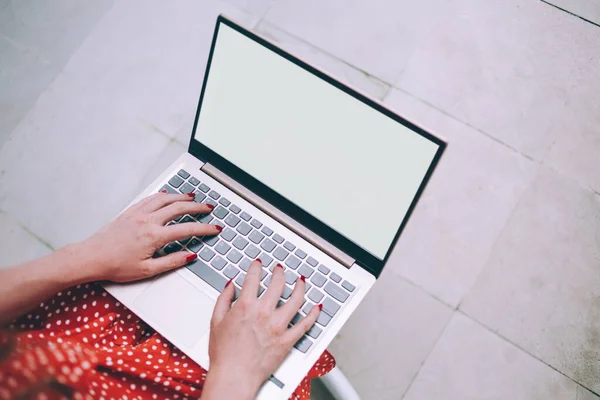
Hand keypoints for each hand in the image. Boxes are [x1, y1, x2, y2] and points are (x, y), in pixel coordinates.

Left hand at [77, 191, 220, 281]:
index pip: (187, 229)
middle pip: (179, 207)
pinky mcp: (130, 212)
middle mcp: (148, 220)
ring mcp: (138, 214)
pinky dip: (163, 195)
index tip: (215, 228)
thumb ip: (172, 261)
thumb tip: (190, 256)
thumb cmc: (116, 266)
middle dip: (197, 207)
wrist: (91, 257)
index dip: (204, 228)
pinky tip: (167, 195)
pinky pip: (150, 199)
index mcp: (155, 236)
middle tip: (209, 208)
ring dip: (181, 196)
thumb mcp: (148, 270)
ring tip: (193, 197)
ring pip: (165, 199)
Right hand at [203, 260, 320, 398]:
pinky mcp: (287, 340)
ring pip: (296, 300)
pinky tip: (317, 307)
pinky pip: (305, 325)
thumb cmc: (224, 354)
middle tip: (280, 269)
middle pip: (278, 284)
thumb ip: (224, 299)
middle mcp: (264, 312)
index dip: (256, 267)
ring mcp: (278, 326)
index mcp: (246, 306)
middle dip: (279, 272)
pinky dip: (313, 314)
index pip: (254, 278)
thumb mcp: (216, 321)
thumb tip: (230, 285)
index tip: (258, 264)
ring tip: (301, 281)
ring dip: (300, 287)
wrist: (234, 376)